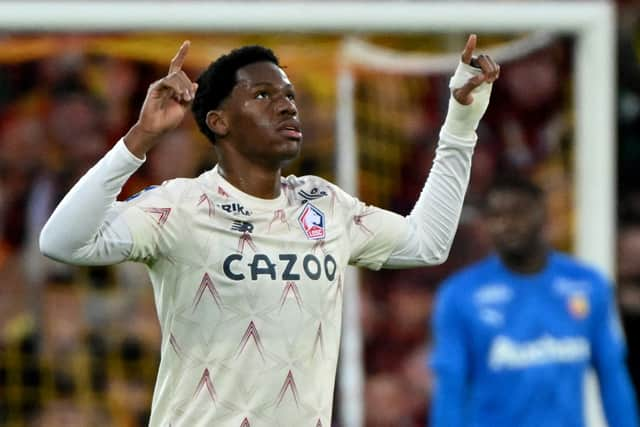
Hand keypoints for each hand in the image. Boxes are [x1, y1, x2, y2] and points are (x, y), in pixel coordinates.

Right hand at [125, 41, 197, 157]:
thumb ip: (189, 95)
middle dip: (188, 84)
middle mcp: (165, 83)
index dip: (181, 54)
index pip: (176, 67)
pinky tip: (180, 96)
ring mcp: (159, 85)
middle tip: (188, 98)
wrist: (156, 129)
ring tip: (184, 98)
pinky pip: (169, 81)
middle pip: (180, 73)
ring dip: (184, 87)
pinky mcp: (155, 88)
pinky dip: (177, 87)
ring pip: (176, 76)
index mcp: (172, 87)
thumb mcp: (183, 108)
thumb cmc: (168, 121)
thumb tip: (195, 83)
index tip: (187, 43)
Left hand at [452, 34, 499, 104]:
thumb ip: (471, 85)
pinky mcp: (488, 72)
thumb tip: (482, 76)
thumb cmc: (460, 100)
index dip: (470, 46)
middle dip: (487, 67)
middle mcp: (472, 64)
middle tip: (488, 80)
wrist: (467, 105)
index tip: (473, 36)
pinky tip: (493, 79)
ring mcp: (480, 67)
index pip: (466, 55)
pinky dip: (496, 71)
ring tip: (490, 81)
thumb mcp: (462, 95)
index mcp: (462, 68)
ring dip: (492, 70)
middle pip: (483, 58)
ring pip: (490, 61)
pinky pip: (496, 66)